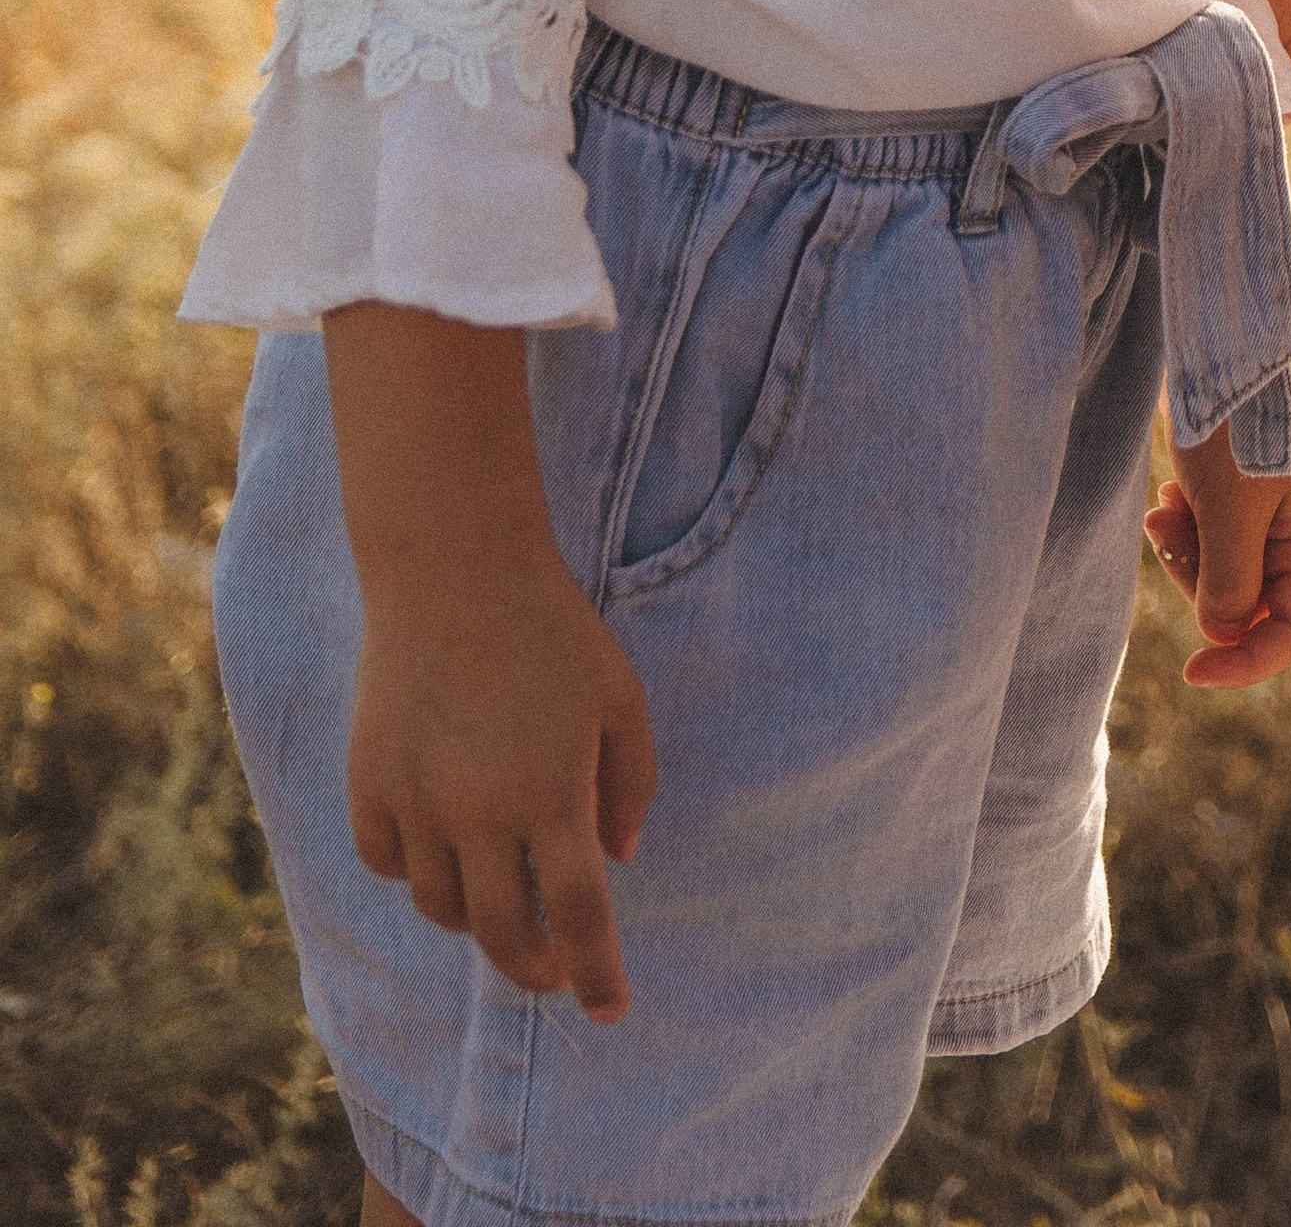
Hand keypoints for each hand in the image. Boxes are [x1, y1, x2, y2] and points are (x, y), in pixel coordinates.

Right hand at [323, 301, 655, 1021]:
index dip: (597, 975)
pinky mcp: (370, 782)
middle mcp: (481, 812)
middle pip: (503, 935)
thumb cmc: (553, 629)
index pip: (578, 916)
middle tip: (553, 971)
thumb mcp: (619, 696)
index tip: (611, 1011)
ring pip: (442, 907)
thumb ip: (630, 783)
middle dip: (534, 968)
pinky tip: (443, 846)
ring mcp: (418, 801)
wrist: (454, 570)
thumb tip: (616, 862)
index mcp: (553, 794)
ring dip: (476, 914)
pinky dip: (417, 871)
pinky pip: (390, 862)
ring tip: (501, 886)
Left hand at [1145, 398, 1290, 687]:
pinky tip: (1167, 497)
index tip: (1192, 672)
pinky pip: (1210, 539)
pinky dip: (1185, 529)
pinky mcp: (1237, 495)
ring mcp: (1268, 513)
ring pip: (1224, 574)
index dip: (1247, 662)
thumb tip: (1220, 637)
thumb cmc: (1234, 422)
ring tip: (1161, 512)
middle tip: (1166, 540)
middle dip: (1201, 585)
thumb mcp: (1230, 510)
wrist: (1216, 343)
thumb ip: (1229, 582)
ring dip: (1186, 553)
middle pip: (1252, 606)